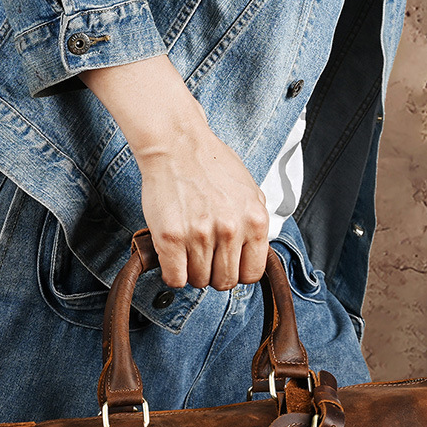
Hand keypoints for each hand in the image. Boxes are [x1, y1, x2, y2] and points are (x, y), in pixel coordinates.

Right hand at [136, 120, 269, 289]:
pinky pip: (175, 278)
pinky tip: (173, 256)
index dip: (238, 272)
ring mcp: (200, 235)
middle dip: (214, 274)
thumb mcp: (249, 192)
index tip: (227, 264)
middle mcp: (230, 230)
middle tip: (204, 257)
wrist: (177, 144)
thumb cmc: (211, 165)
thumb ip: (254, 225)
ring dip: (191, 271)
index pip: (252, 274)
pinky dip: (173, 273)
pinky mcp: (171, 238)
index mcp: (254, 221)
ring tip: (187, 249)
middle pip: (225, 282)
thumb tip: (253, 254)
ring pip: (199, 281)